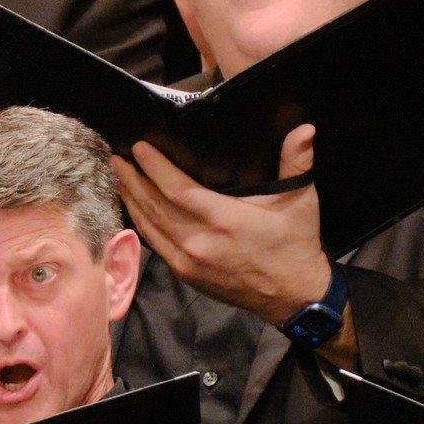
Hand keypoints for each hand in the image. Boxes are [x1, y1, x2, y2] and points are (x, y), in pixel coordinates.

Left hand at [112, 126, 331, 326]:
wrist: (293, 295)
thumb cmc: (295, 243)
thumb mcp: (301, 201)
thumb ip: (298, 162)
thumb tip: (306, 128)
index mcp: (226, 220)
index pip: (178, 189)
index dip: (155, 168)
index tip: (139, 148)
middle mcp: (201, 241)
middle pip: (155, 206)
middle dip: (133, 180)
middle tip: (117, 157)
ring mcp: (189, 261)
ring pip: (150, 226)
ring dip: (132, 200)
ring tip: (120, 177)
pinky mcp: (186, 275)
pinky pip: (156, 244)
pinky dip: (142, 224)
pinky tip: (135, 209)